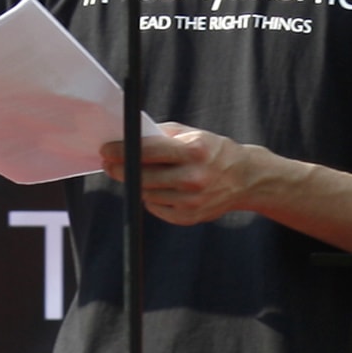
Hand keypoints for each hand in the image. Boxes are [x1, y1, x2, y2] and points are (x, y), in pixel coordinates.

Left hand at [98, 123, 264, 225]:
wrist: (246, 179)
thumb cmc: (213, 151)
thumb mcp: (193, 134)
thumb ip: (161, 135)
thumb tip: (128, 139)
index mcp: (194, 151)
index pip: (147, 151)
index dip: (121, 151)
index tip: (105, 150)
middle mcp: (193, 177)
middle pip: (142, 176)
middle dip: (120, 169)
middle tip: (110, 164)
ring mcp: (192, 200)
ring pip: (147, 193)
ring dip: (139, 184)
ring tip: (143, 174)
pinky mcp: (190, 217)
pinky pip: (157, 208)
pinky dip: (154, 198)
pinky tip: (162, 189)